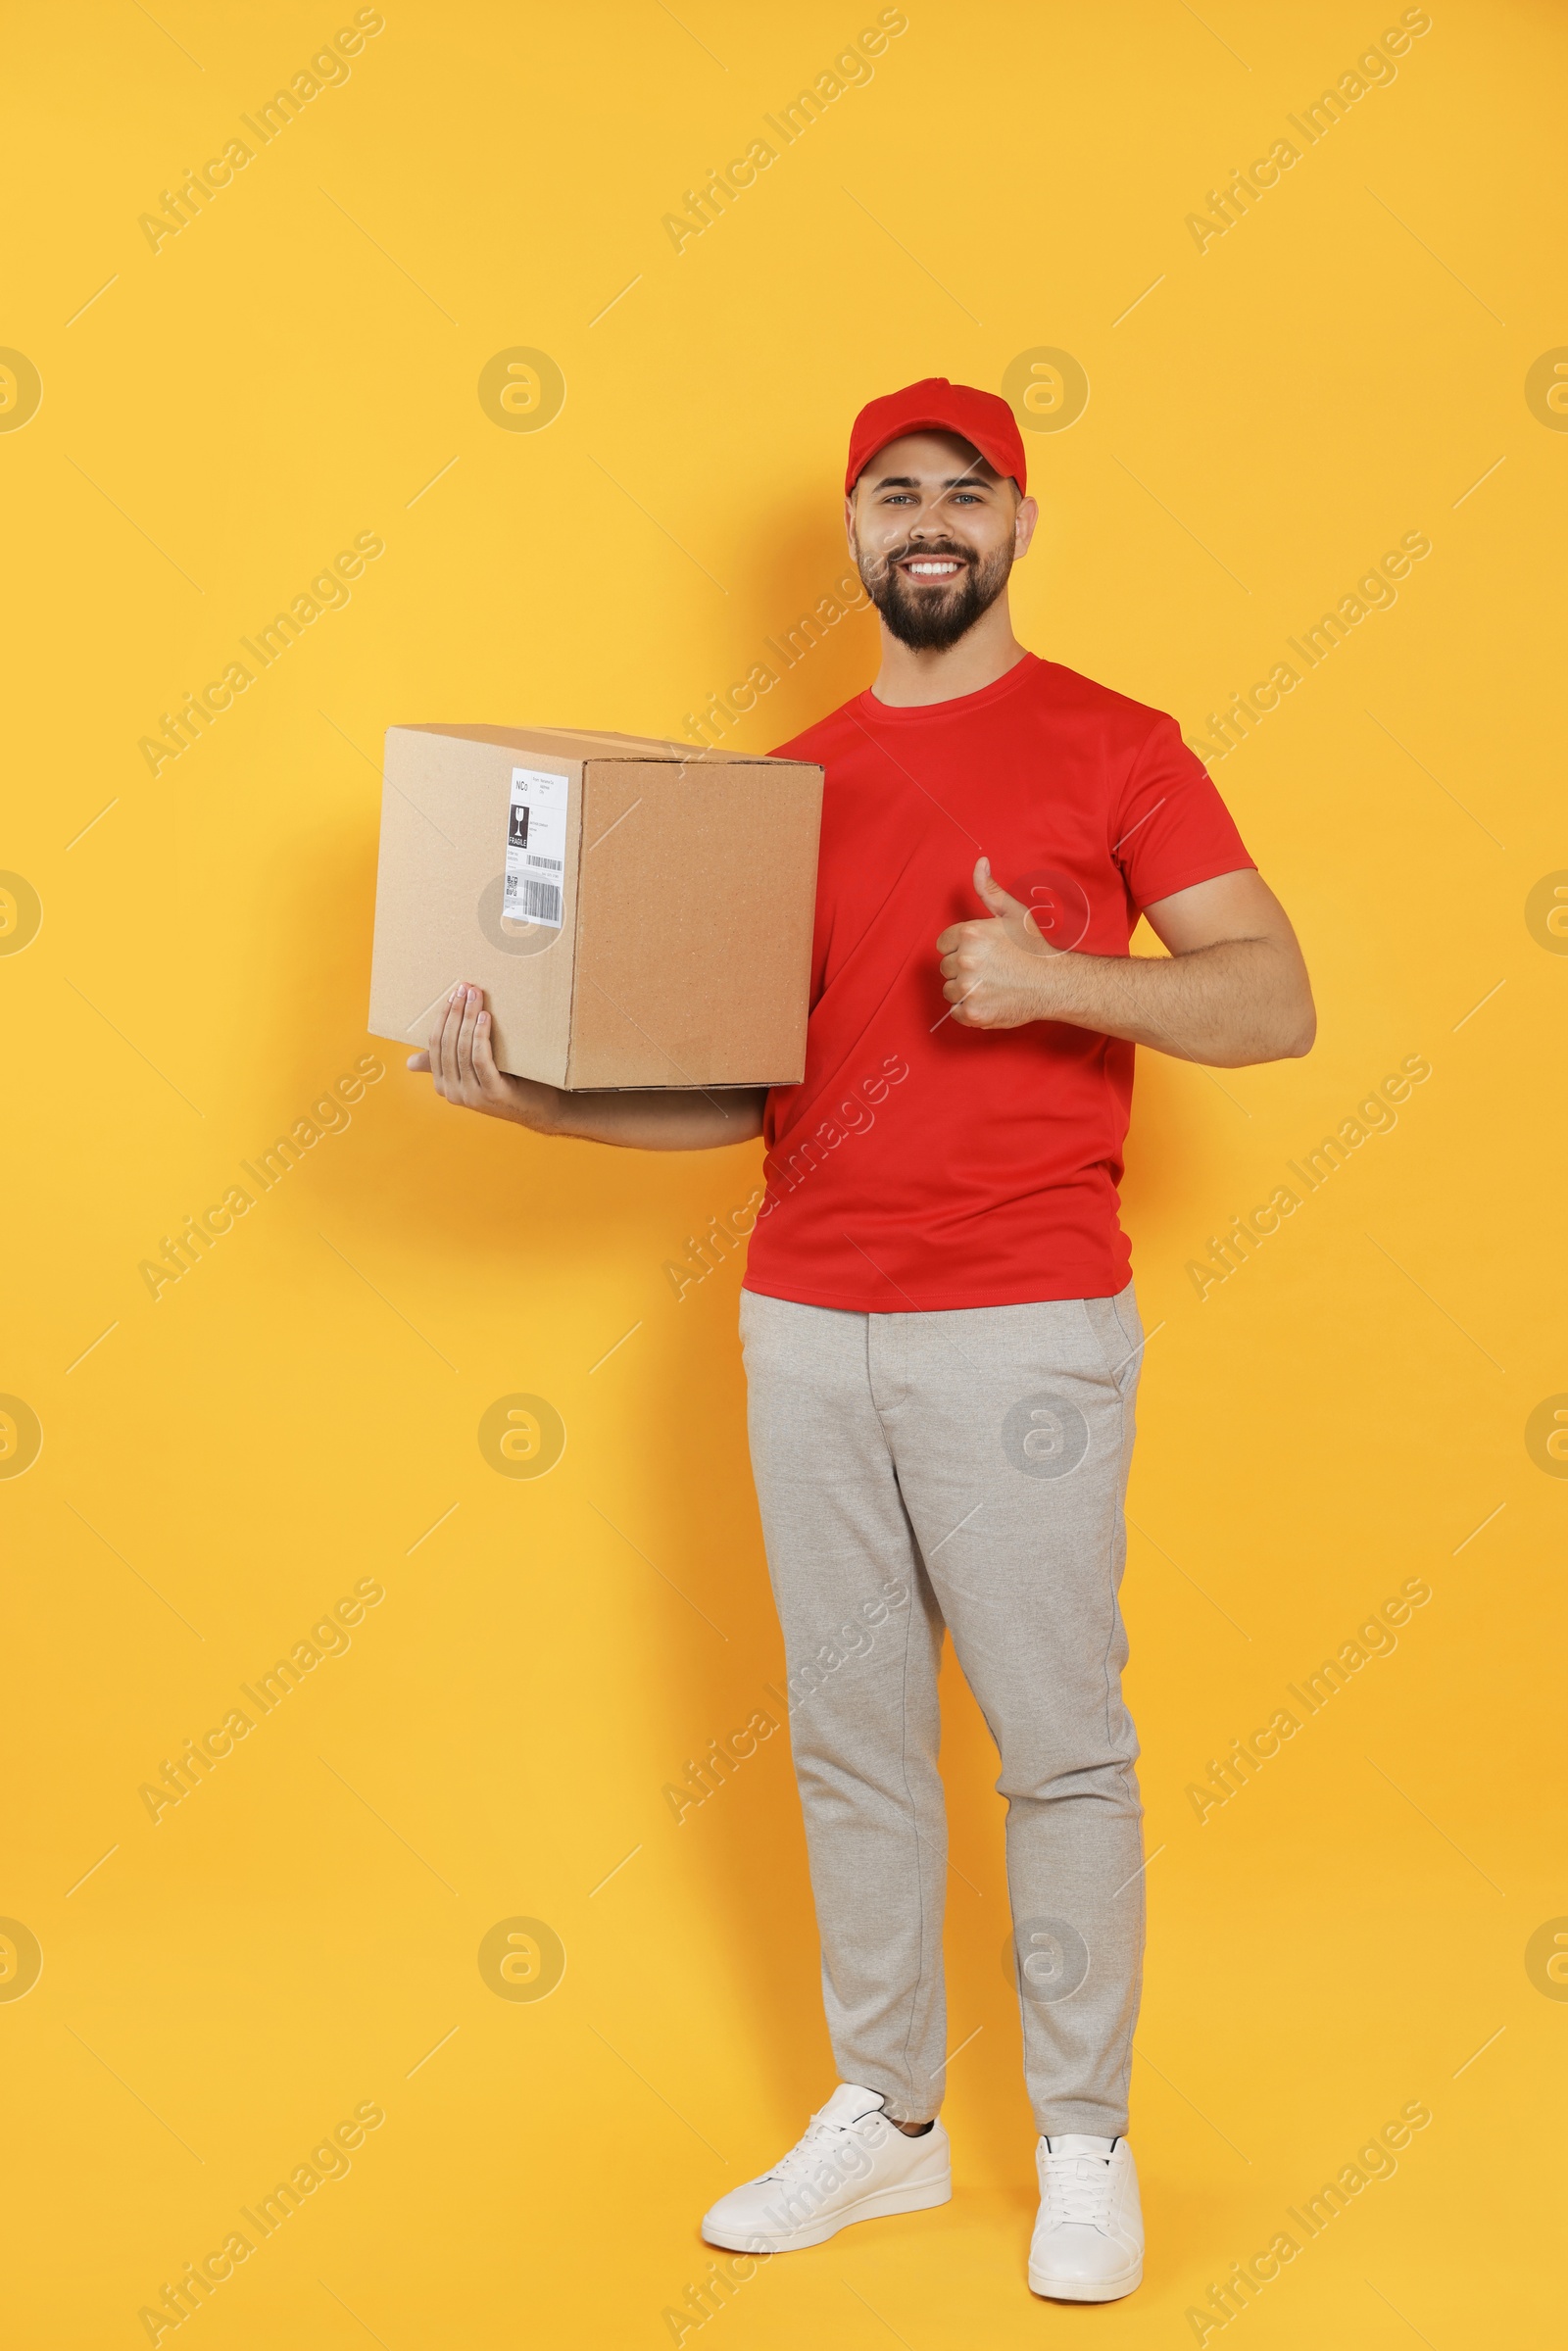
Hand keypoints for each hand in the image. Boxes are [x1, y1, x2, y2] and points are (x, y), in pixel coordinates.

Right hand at [406, 982, 561, 1129]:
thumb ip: (449, 1062)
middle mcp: (452, 1092)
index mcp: (443, 1084)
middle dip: (456, 1012)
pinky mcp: (492, 1093)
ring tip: (476, 997)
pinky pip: (480, 1059)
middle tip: (465, 988)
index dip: (443, 1017)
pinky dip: (481, 1036)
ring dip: (469, 1018)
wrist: (539, 1108)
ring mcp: (471, 1095)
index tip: (453, 994)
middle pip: (448, 1044)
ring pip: (463, 1049)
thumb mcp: (474, 1071)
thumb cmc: (508, 1082)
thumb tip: (410, 1063)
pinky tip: (486, 1018)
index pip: (435, 1044)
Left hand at [936, 858, 1061, 1029]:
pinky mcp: (972, 1013)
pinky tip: (989, 999)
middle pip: (945, 967)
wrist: (1054, 984)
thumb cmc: (1034, 949)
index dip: (960, 948)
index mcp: (970, 934)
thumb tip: (980, 862)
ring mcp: (968, 989)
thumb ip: (989, 890)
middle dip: (963, 968)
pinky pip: (956, 1012)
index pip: (943, 944)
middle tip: (990, 970)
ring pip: (949, 990)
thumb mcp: (1014, 913)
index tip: (980, 953)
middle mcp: (965, 960)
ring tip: (991, 985)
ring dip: (964, 990)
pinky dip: (969, 1009)